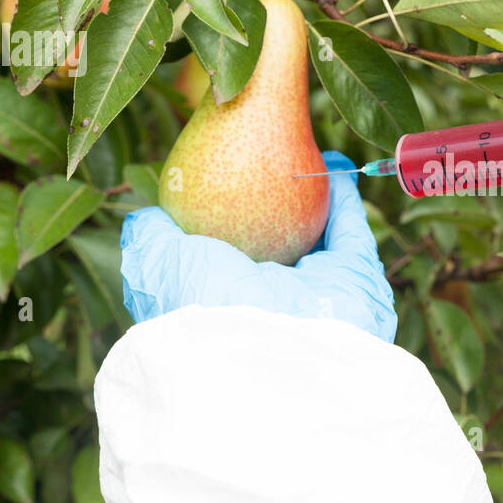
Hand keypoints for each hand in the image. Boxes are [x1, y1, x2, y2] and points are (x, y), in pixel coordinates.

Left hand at [120, 150, 396, 342]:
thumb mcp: (160, 266)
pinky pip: (350, 228)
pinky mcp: (354, 279)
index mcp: (222, 298)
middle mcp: (268, 297)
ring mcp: (314, 291)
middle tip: (267, 157)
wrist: (271, 352)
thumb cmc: (205, 308)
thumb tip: (149, 215)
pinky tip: (334, 163)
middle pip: (273, 239)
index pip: (223, 252)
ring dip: (313, 192)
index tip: (221, 173)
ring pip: (315, 231)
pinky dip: (344, 196)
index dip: (223, 213)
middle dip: (272, 202)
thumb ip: (153, 239)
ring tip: (304, 150)